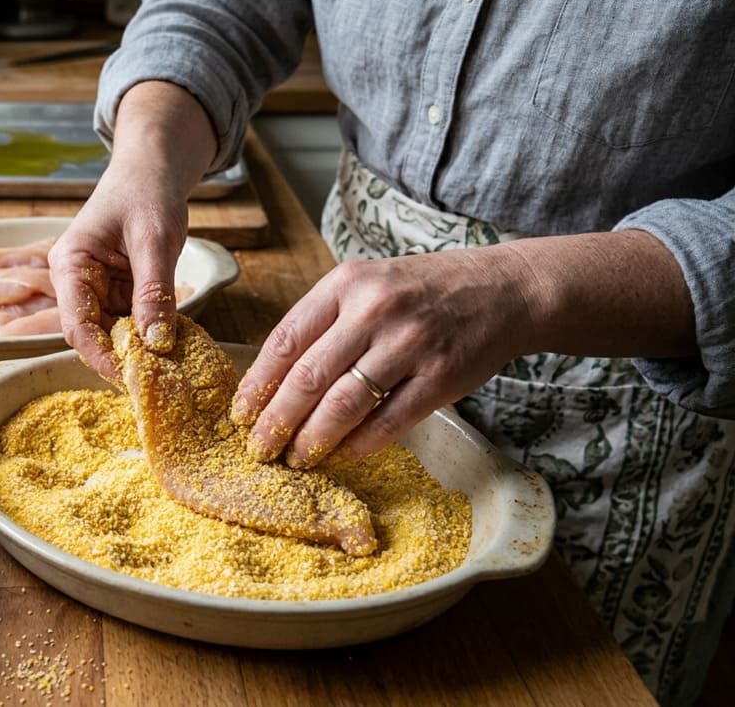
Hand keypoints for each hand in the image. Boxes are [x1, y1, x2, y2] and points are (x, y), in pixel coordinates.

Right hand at [49, 81, 217, 377]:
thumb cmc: (147, 192)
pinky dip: (149, 334)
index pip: (76, 324)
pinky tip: (172, 345)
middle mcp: (77, 282)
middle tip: (156, 381)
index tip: (131, 378)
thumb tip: (157, 342)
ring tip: (169, 367)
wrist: (155, 167)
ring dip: (138, 349)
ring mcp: (97, 288)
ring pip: (112, 332)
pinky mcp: (118, 290)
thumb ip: (154, 291)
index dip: (100, 356)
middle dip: (121, 357)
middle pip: (92, 334)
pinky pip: (130, 321)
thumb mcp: (155, 241)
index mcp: (71, 265)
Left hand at [232, 229, 697, 468]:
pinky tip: (342, 455)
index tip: (241, 415)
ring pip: (344, 403)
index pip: (286, 340)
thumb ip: (324, 322)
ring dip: (313, 439)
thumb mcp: (366, 284)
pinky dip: (360, 443)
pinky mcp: (441, 376)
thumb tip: (273, 381)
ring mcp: (410, 342)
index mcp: (345, 284)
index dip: (258, 384)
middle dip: (276, 421)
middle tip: (259, 449)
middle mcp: (375, 309)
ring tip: (296, 458)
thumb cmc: (419, 292)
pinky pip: (390, 420)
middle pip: (308, 377)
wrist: (501, 289)